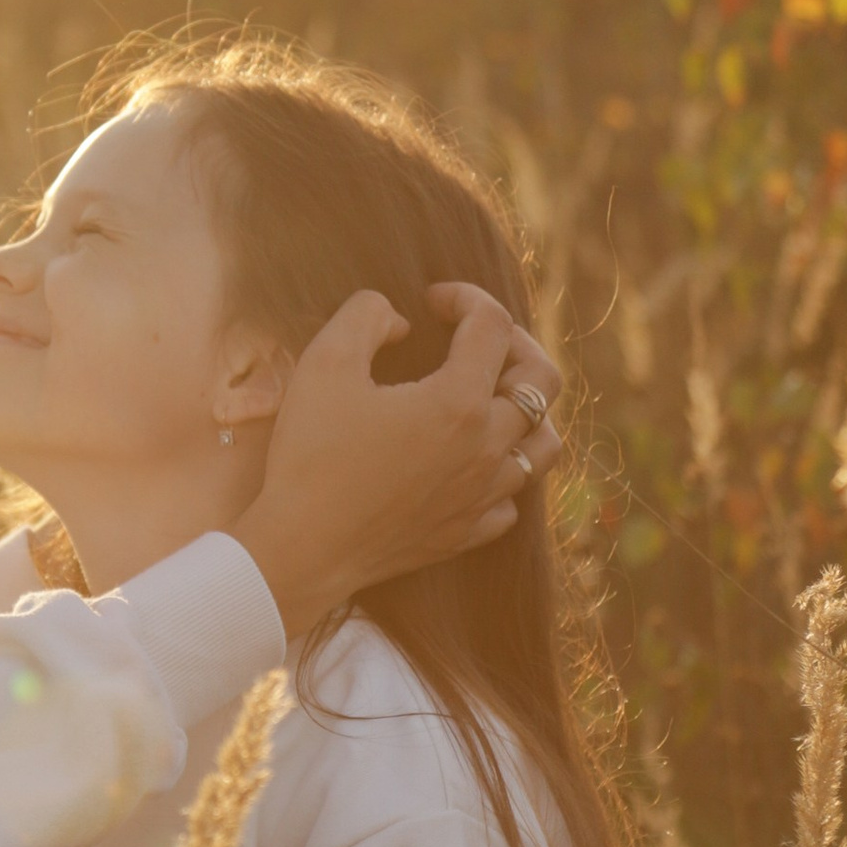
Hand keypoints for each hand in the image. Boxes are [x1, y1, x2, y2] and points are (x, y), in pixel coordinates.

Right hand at [235, 284, 563, 639]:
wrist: (303, 549)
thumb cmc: (310, 454)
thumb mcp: (324, 363)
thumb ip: (365, 316)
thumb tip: (400, 321)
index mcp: (458, 401)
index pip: (493, 326)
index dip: (466, 298)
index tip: (431, 301)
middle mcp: (487, 448)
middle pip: (542, 381)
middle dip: (514, 343)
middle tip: (474, 337)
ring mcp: (482, 495)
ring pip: (544, 445)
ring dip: (526, 410)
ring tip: (491, 397)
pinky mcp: (467, 533)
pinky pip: (512, 498)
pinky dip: (502, 471)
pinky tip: (469, 462)